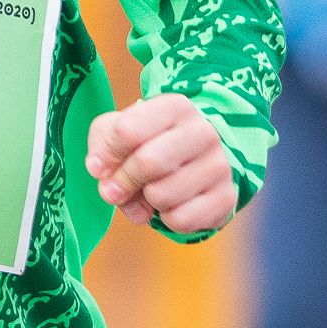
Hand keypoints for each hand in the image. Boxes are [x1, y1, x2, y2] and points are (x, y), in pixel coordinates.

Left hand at [87, 93, 235, 234]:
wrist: (201, 162)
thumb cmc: (152, 144)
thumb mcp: (121, 131)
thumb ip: (102, 145)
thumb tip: (99, 171)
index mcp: (176, 107)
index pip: (127, 131)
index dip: (106, 155)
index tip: (102, 164)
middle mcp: (203, 131)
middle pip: (146, 163)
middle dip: (122, 182)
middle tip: (117, 189)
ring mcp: (219, 165)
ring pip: (161, 195)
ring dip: (146, 201)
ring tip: (152, 192)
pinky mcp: (227, 198)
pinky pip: (180, 220)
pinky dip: (166, 220)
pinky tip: (172, 205)